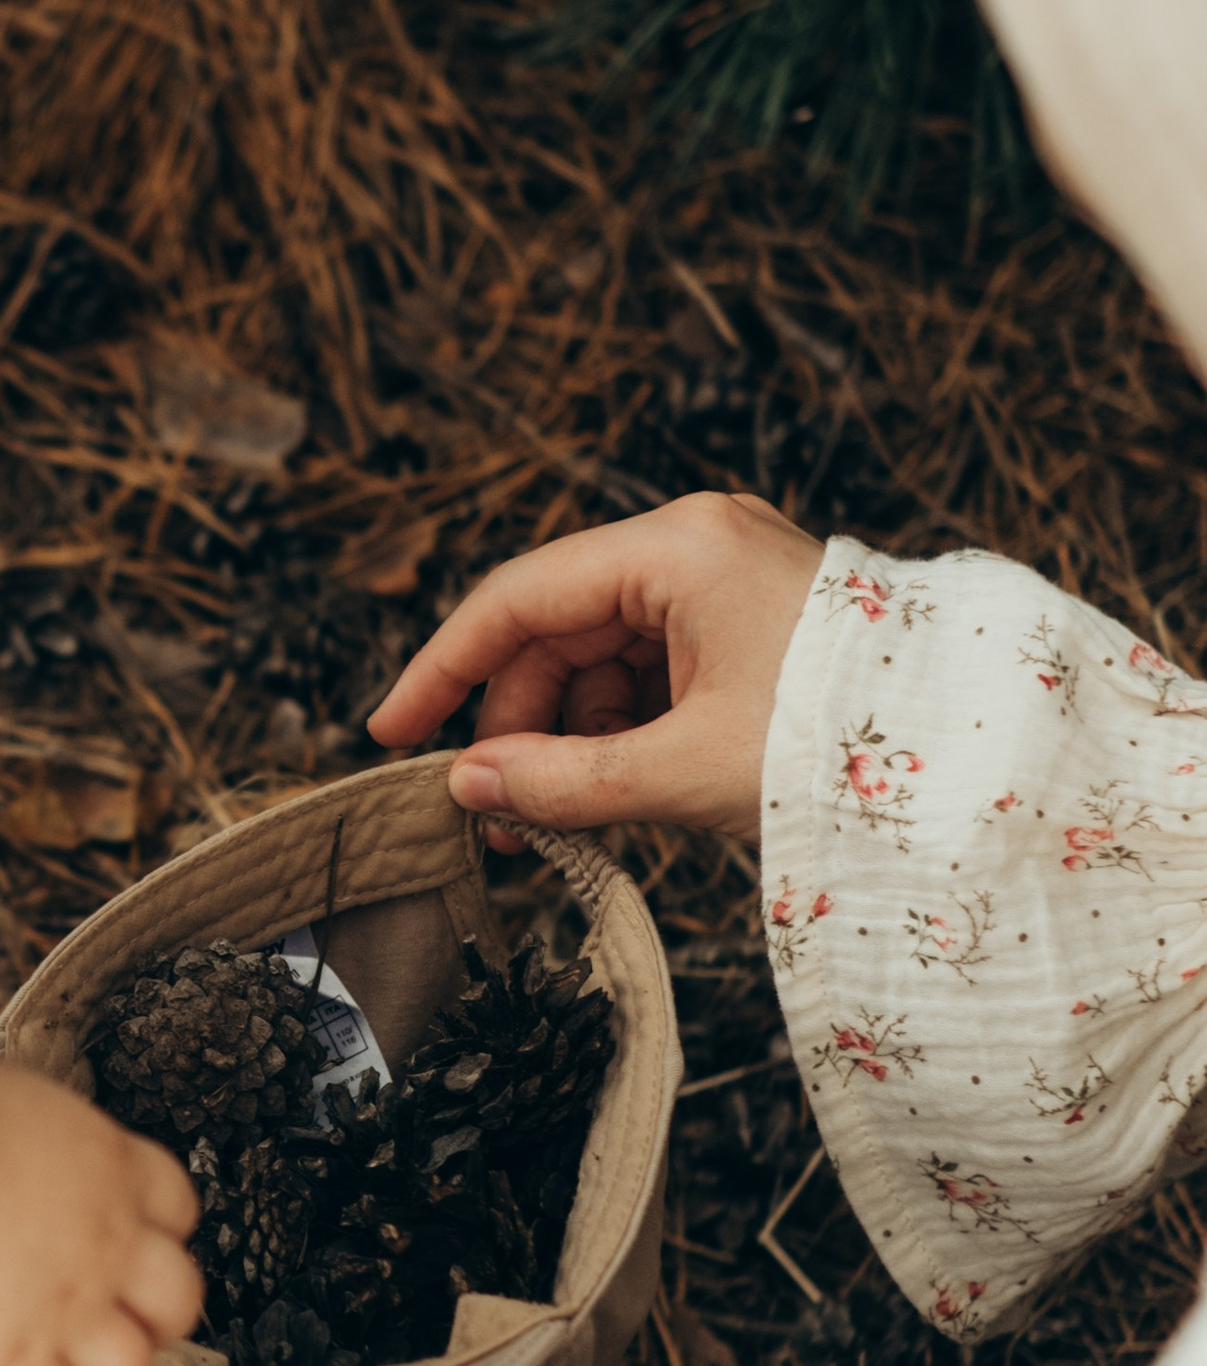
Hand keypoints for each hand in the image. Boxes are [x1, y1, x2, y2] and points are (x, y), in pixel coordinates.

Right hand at [365, 492, 822, 847]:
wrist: (976, 762)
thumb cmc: (841, 746)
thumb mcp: (685, 771)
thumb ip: (562, 781)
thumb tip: (468, 788)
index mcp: (679, 549)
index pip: (518, 599)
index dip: (443, 668)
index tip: (389, 731)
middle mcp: (696, 545)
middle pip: (558, 632)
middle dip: (518, 724)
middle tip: (494, 813)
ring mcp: (725, 581)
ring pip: (602, 660)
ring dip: (569, 739)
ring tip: (559, 819)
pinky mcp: (749, 625)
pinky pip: (652, 674)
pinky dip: (622, 735)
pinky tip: (614, 797)